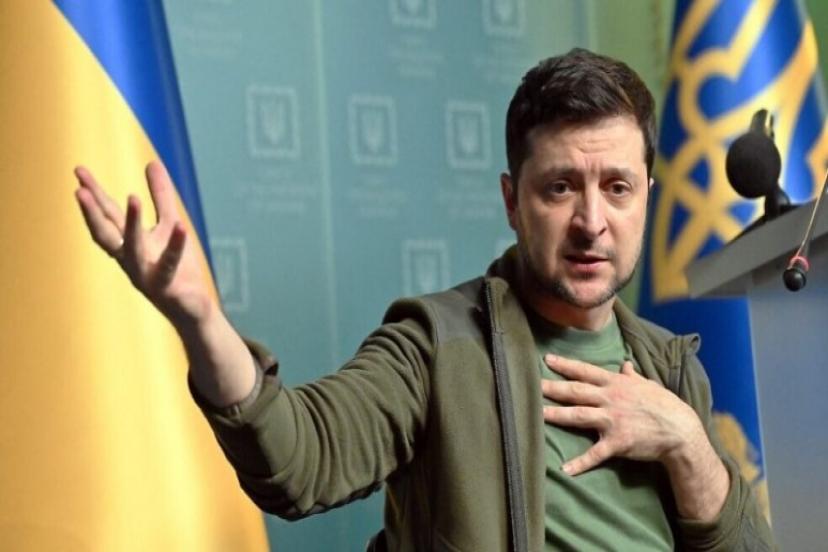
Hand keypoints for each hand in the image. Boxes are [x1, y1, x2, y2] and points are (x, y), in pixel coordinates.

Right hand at [74, 161, 213, 329]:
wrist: (193, 309)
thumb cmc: (178, 268)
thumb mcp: (171, 224)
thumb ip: (161, 196)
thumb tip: (151, 162)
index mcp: (129, 244)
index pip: (107, 215)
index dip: (94, 195)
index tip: (78, 172)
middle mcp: (130, 259)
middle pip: (107, 233)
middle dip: (92, 212)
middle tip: (78, 190)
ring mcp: (145, 275)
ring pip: (133, 249)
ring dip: (131, 224)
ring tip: (132, 198)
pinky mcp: (166, 287)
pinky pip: (170, 265)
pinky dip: (176, 247)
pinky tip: (183, 228)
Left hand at [541, 354, 705, 474]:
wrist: (681, 430)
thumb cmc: (665, 405)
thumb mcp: (648, 386)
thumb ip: (632, 376)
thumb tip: (625, 364)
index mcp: (616, 384)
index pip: (585, 371)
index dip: (566, 365)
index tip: (547, 359)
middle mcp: (611, 399)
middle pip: (576, 391)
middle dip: (553, 388)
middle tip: (532, 384)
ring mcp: (613, 420)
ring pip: (579, 415)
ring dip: (557, 415)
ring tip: (538, 414)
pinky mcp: (617, 442)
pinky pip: (595, 453)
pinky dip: (580, 463)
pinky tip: (565, 469)